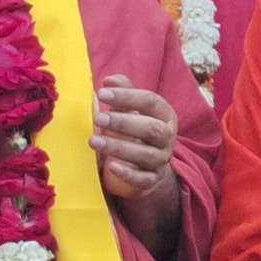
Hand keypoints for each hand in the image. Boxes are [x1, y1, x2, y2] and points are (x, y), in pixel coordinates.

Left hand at [91, 83, 178, 201]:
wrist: (147, 166)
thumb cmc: (136, 129)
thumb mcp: (132, 109)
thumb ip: (123, 92)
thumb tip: (109, 80)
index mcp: (165, 115)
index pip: (151, 102)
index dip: (128, 96)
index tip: (102, 92)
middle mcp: (167, 137)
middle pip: (151, 129)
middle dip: (123, 123)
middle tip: (98, 118)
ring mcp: (161, 160)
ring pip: (146, 154)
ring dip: (119, 147)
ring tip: (94, 141)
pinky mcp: (151, 180)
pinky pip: (142, 179)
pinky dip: (127, 173)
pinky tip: (111, 166)